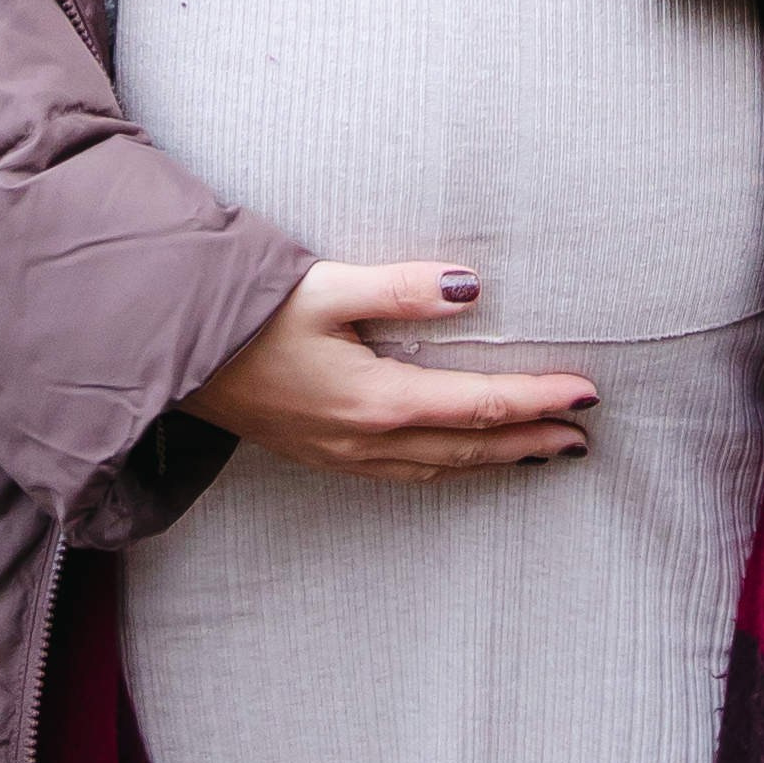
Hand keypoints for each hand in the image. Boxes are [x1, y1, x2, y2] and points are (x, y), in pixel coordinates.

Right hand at [183, 261, 596, 480]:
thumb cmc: (250, 314)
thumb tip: (472, 288)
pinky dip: (450, 468)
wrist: (175, 357)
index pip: (479, 405)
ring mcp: (343, 457)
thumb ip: (402, 288)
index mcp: (376, 401)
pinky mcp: (324, 456)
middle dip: (531, 441)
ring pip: (441, 468)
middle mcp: (366, 441)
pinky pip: (407, 475)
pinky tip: (459, 458)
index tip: (587, 394)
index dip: (538, 400)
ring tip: (541, 451)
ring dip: (495, 461)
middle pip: (469, 447)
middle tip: (584, 436)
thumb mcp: (326, 287)